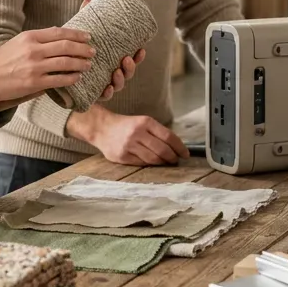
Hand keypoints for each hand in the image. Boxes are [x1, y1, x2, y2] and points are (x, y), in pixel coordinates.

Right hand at [0, 27, 93, 103]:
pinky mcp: (34, 83)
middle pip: (66, 46)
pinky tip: (77, 78)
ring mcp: (34, 67)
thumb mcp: (17, 43)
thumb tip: (58, 38)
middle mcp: (33, 49)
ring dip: (80, 63)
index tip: (87, 36)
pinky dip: (71, 78)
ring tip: (88, 64)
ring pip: (65, 62)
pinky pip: (59, 80)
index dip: (76, 34)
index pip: (59, 32)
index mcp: (29, 37)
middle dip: (83, 48)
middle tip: (93, 51)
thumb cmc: (0, 61)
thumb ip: (36, 40)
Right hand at [67, 107, 189, 165]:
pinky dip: (150, 164)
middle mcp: (137, 133)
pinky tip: (152, 162)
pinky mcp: (122, 156)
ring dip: (162, 162)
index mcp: (145, 122)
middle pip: (162, 150)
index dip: (180, 147)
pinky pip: (142, 163)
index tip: (185, 153)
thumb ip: (157, 133)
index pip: (168, 136)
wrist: (102, 128)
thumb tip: (176, 147)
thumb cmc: (126, 126)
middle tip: (176, 160)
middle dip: (172, 157)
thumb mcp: (142, 122)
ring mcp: (129, 145)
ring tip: (165, 162)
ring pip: (153, 159)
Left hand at [71, 0, 145, 103]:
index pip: (130, 59)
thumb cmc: (74, 51)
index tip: (141, 49)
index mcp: (112, 60)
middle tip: (126, 59)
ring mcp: (103, 84)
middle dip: (130, 67)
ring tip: (116, 71)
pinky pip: (102, 96)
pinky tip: (106, 88)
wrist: (58, 69)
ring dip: (120, 79)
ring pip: (118, 85)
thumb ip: (87, 20)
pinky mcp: (92, 93)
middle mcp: (111, 73)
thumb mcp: (81, 36)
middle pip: (127, 73)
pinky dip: (106, 92)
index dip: (138, 57)